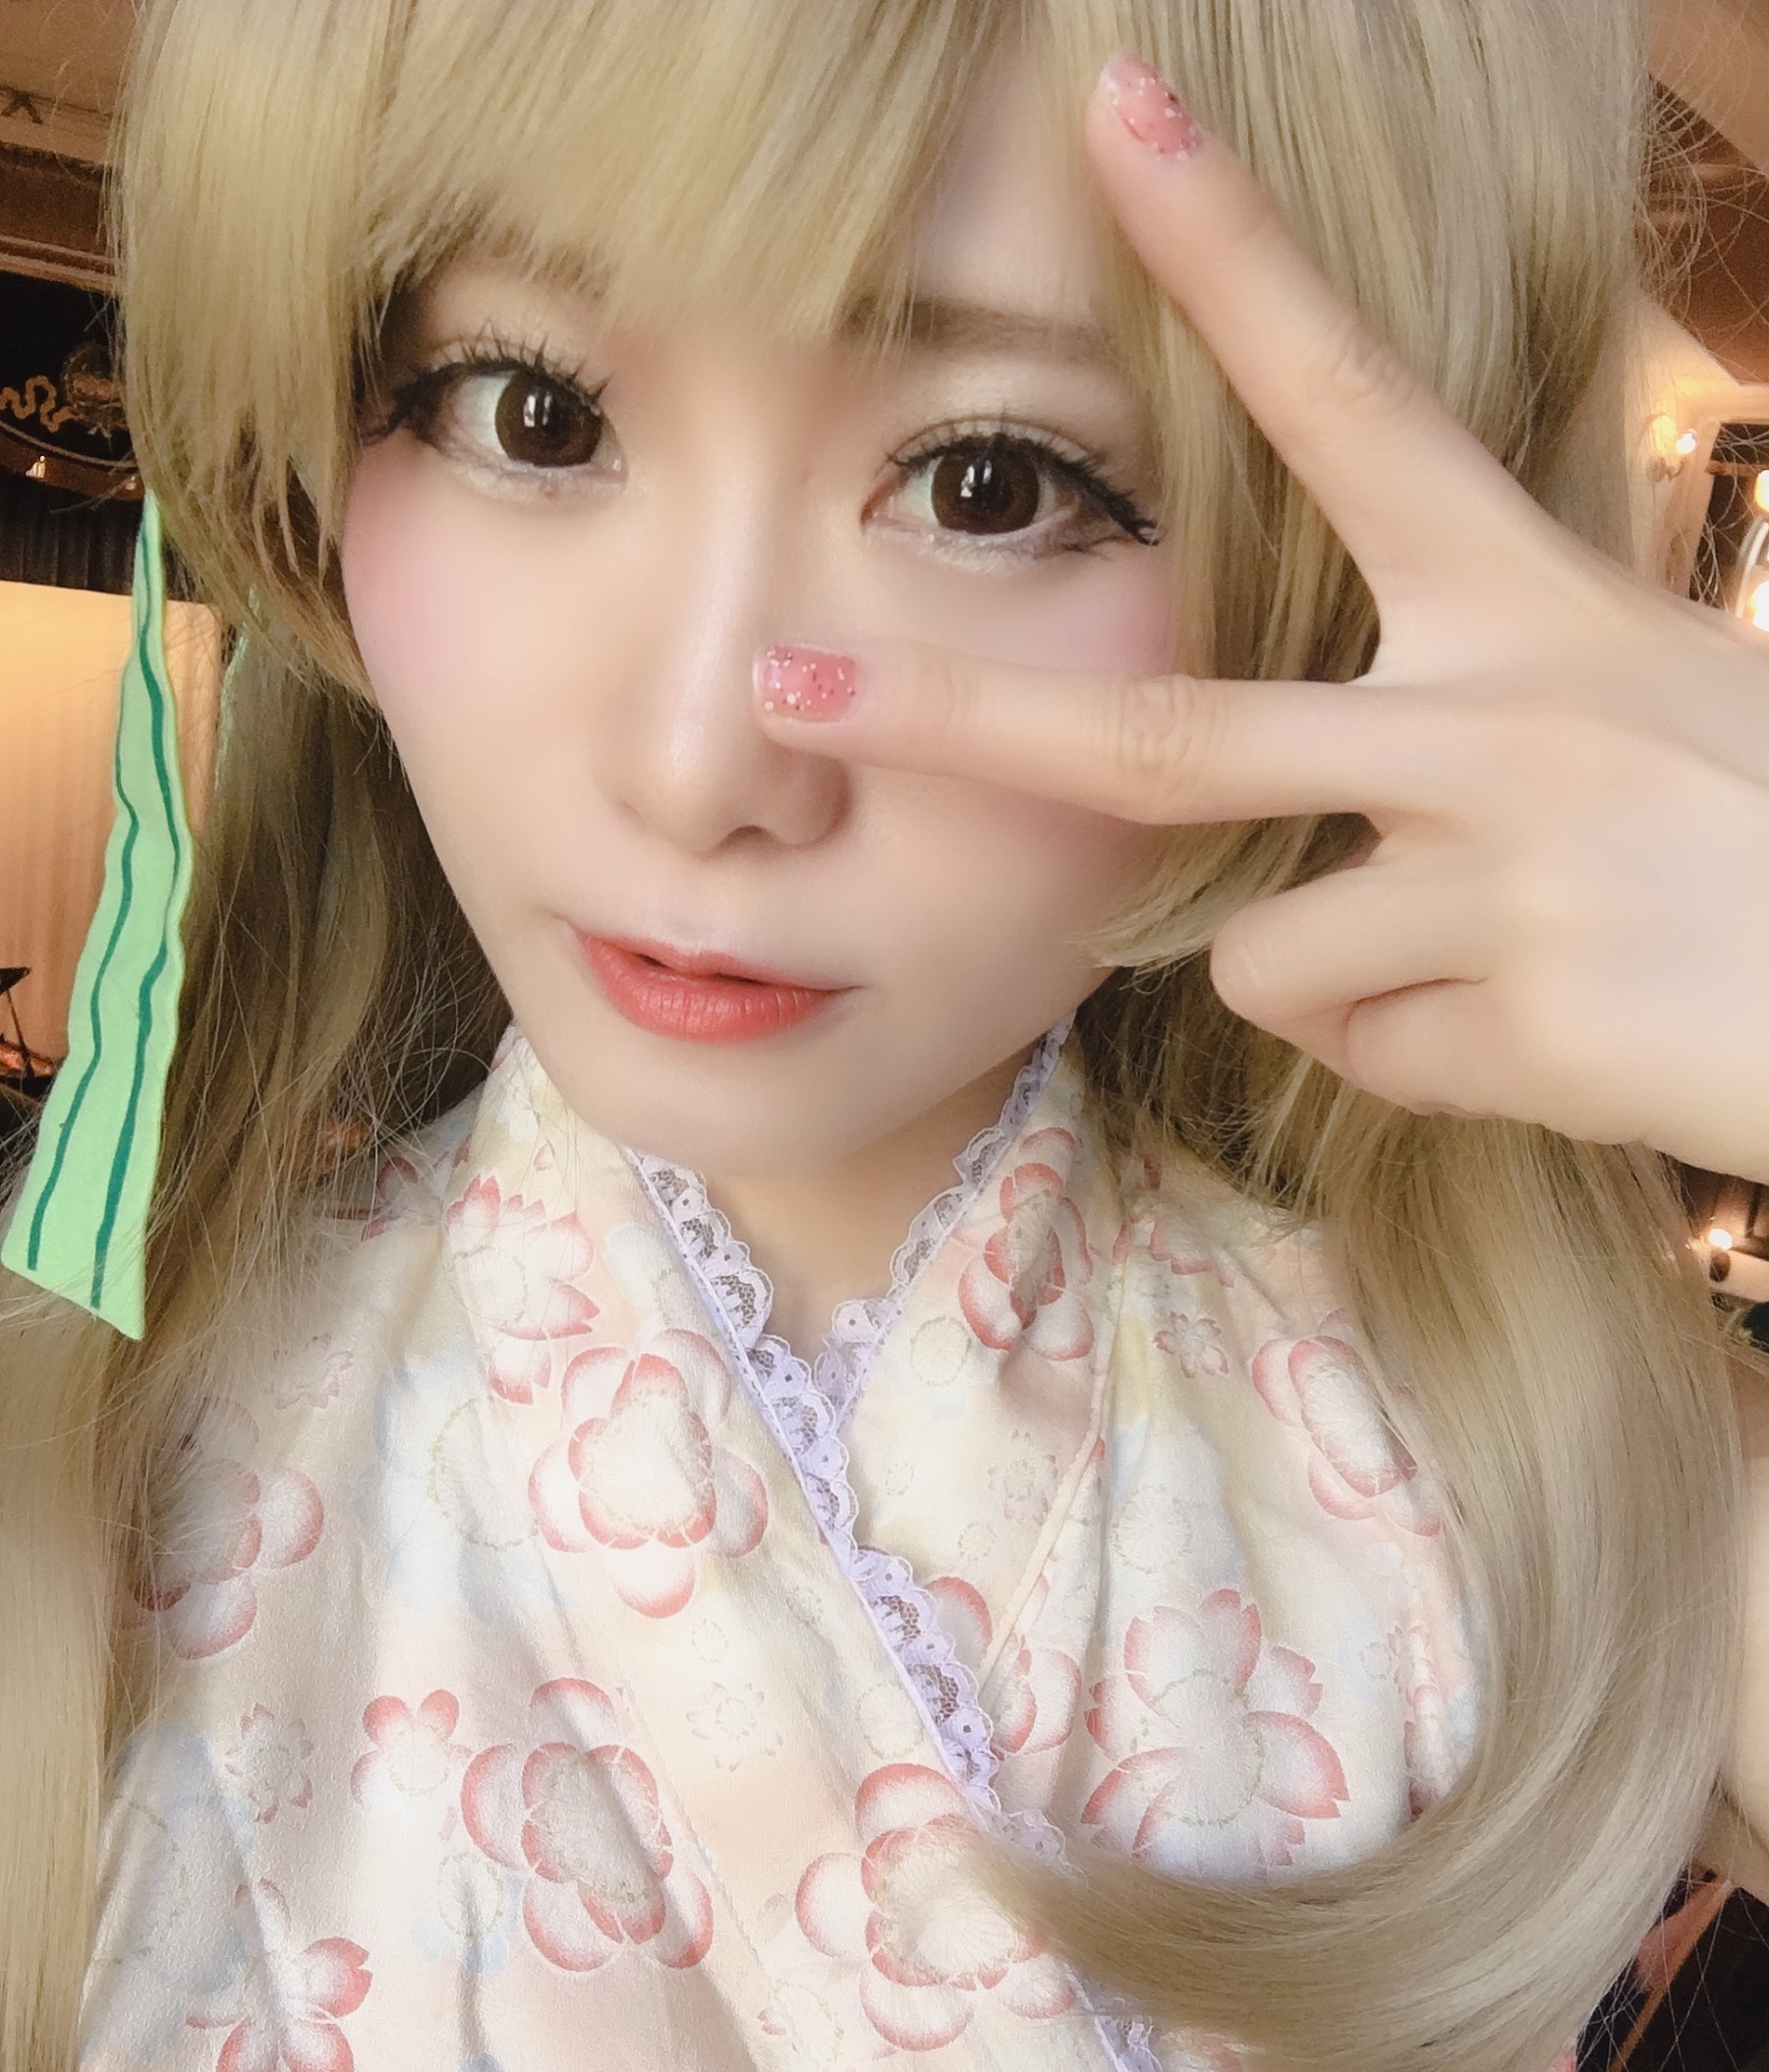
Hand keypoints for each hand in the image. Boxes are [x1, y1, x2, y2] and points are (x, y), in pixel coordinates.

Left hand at [757, 53, 1768, 1184]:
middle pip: (1165, 733)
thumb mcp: (1643, 700)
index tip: (1115, 115)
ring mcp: (1498, 872)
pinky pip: (1354, 1050)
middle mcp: (1499, 716)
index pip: (1354, 398)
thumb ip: (1468, 702)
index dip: (1238, 255)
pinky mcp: (1511, 1019)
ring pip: (1264, 951)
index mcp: (1532, 603)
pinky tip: (1543, 1034)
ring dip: (1345, 980)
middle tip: (783, 679)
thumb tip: (1309, 819)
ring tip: (1507, 965)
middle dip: (954, 715)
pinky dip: (1415, 1059)